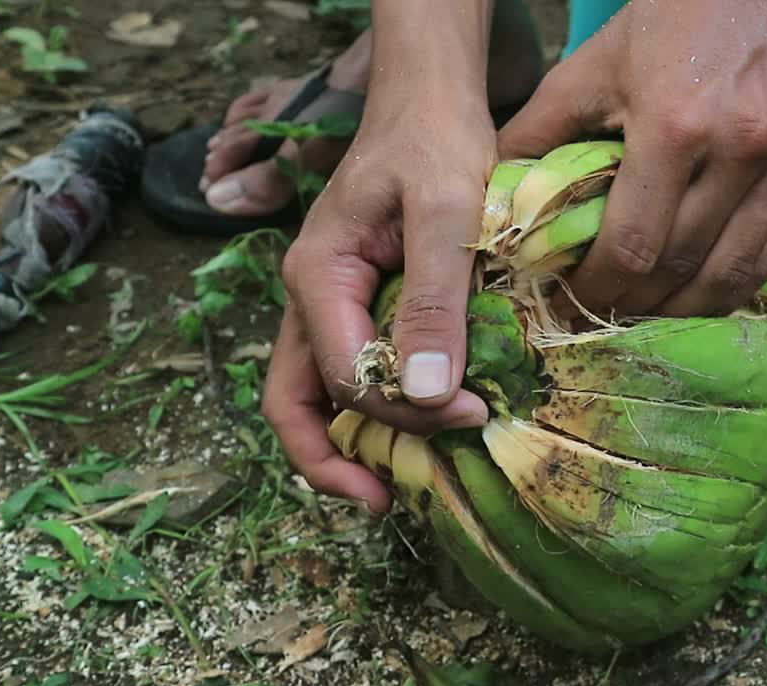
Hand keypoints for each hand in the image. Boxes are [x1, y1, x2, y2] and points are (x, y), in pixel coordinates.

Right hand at [262, 2, 499, 512]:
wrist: (428, 105)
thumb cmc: (435, 144)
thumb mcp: (445, 213)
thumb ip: (433, 299)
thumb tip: (427, 392)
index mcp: (318, 279)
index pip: (341, 376)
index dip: (399, 414)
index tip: (470, 414)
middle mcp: (309, 301)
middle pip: (296, 404)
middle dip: (340, 461)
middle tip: (396, 499)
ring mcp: (329, 308)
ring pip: (317, 397)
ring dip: (354, 444)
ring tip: (404, 483)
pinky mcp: (359, 309)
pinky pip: (351, 374)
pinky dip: (377, 412)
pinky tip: (422, 428)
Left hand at [497, 0, 766, 318]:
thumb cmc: (665, 24)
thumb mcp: (588, 69)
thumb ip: (537, 136)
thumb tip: (496, 202)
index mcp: (675, 125)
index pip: (632, 244)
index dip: (595, 290)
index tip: (566, 304)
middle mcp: (736, 152)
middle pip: (678, 269)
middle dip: (630, 306)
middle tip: (594, 319)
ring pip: (728, 277)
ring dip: (679, 311)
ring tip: (639, 317)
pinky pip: (765, 259)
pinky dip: (724, 290)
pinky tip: (690, 296)